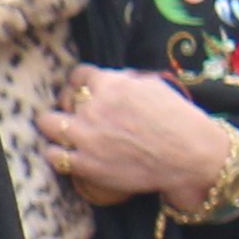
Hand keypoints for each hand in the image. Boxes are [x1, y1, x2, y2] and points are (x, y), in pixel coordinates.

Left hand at [40, 66, 238, 209]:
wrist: (190, 156)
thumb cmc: (179, 120)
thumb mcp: (155, 86)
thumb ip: (126, 81)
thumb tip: (113, 78)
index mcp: (111, 85)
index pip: (79, 75)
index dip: (80, 83)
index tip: (83, 91)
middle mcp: (94, 108)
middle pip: (62, 98)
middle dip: (68, 104)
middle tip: (77, 113)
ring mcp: (86, 136)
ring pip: (48, 123)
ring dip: (55, 126)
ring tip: (65, 132)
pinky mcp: (84, 163)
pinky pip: (53, 154)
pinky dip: (57, 152)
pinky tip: (67, 153)